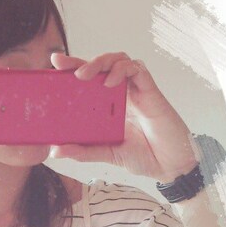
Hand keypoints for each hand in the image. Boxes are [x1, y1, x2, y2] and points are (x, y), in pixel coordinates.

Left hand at [49, 52, 197, 182]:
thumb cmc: (143, 156)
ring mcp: (136, 90)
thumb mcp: (106, 154)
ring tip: (86, 75)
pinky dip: (123, 70)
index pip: (89, 79)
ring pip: (119, 60)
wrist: (170, 166)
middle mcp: (121, 93)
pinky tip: (111, 82)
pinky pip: (137, 69)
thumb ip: (83, 151)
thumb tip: (55, 151)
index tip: (55, 62)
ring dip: (101, 61)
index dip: (73, 66)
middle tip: (68, 69)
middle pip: (102, 64)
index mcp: (108, 105)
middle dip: (84, 60)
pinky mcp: (151, 91)